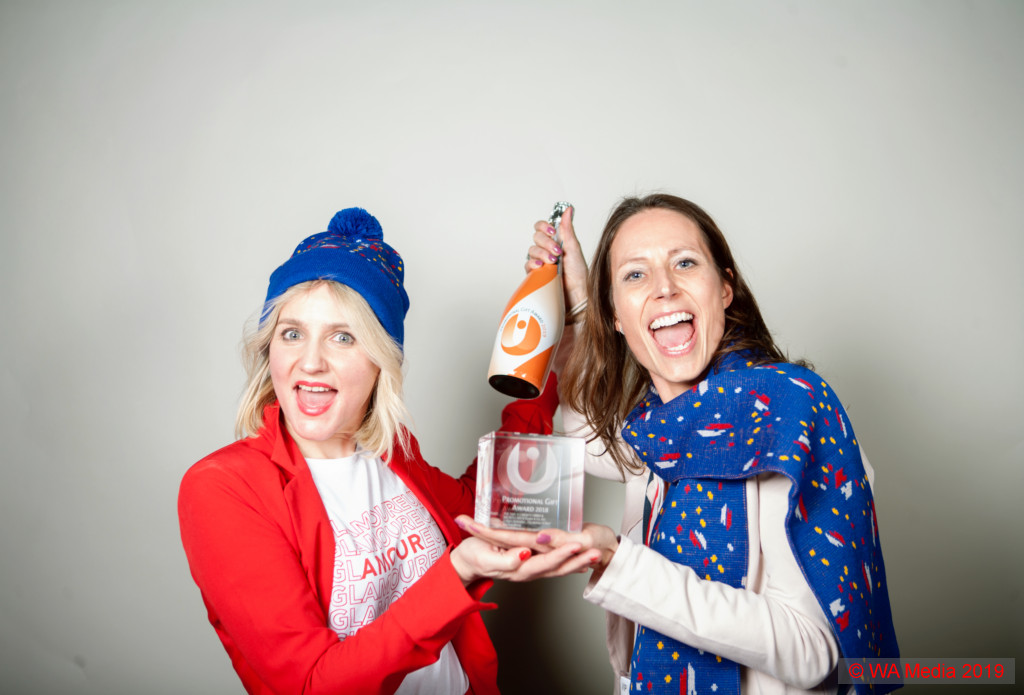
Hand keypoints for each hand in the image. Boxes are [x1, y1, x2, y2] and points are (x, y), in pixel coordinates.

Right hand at [449, 535, 590, 584]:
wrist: (464, 563)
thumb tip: (525, 555)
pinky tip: (581, 561)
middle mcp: (527, 571)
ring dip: (578, 562)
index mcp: (517, 569)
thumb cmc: (472, 557)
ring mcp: (529, 569)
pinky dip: (569, 564)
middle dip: (578, 560)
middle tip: (595, 551)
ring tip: (595, 554)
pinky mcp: (529, 564)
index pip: (544, 562)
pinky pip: (553, 566)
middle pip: (557, 568)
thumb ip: (505, 560)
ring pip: (558, 568)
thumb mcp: (484, 558)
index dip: (561, 554)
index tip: (576, 545)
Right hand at [525, 206, 587, 310]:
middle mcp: (548, 251)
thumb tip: (568, 210)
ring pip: (532, 250)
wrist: (578, 297)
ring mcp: (541, 263)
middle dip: (546, 243)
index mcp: (557, 242)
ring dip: (541, 253)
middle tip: (557, 251)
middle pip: (537, 237)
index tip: (552, 231)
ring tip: (553, 261)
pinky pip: (528, 265)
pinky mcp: (535, 275)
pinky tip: (541, 266)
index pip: (543, 227)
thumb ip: (568, 230)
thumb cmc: (579, 276)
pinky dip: (533, 263)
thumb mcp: (574, 250)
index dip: (544, 226)